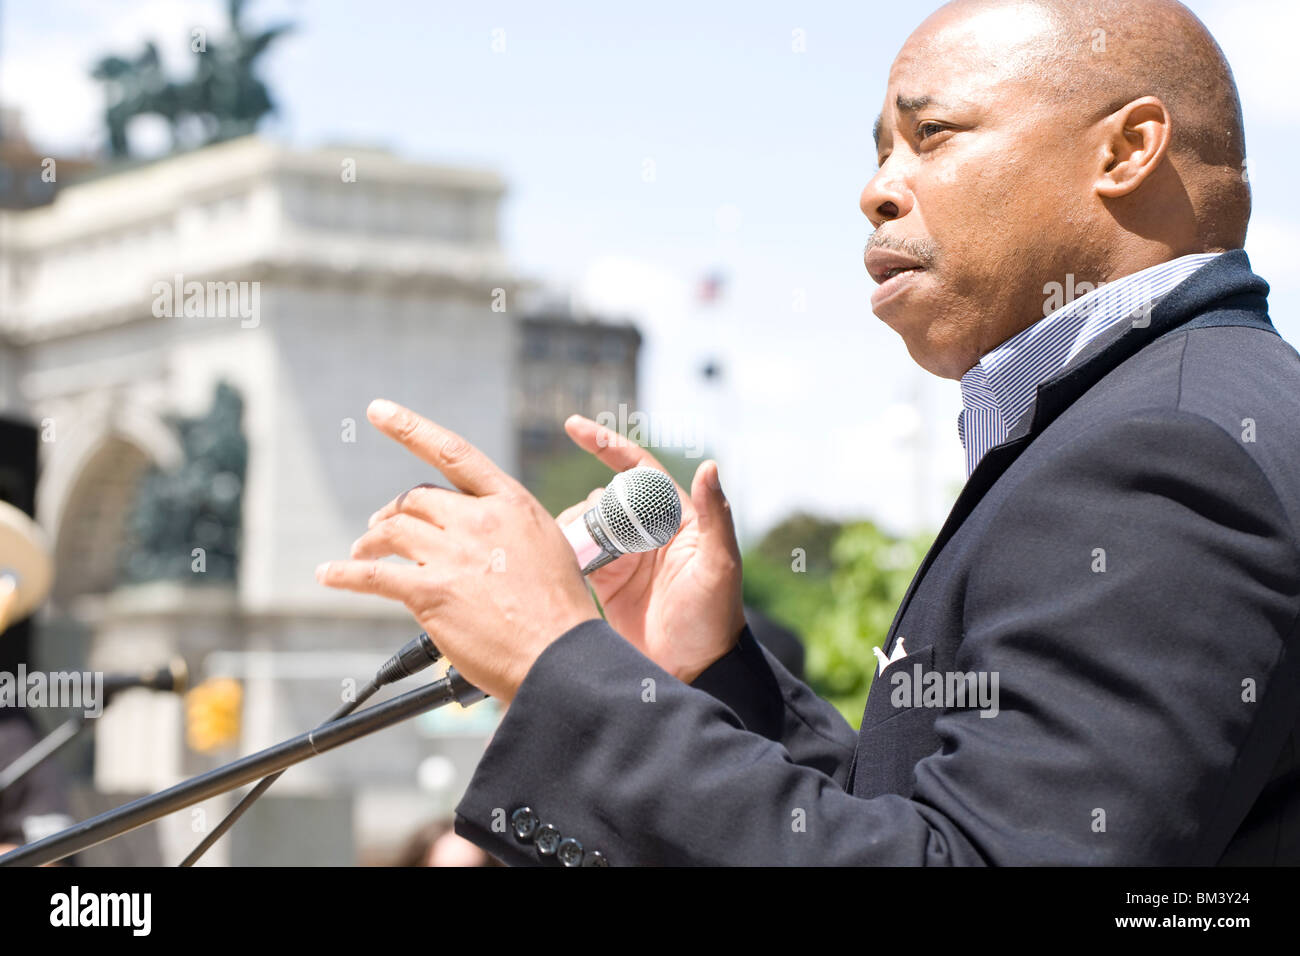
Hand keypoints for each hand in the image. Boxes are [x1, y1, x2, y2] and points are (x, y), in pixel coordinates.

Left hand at [315, 400, 600, 702]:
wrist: (561, 655)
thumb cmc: (560, 613)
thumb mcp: (547, 547)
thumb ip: (509, 528)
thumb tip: (478, 529)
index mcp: (511, 503)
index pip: (453, 452)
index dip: (410, 428)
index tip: (379, 411)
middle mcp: (479, 520)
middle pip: (417, 498)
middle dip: (393, 512)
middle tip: (379, 530)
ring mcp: (453, 554)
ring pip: (393, 531)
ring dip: (370, 541)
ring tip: (361, 552)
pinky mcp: (430, 592)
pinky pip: (371, 575)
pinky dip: (344, 574)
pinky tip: (328, 575)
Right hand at [554, 415, 744, 683]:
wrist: (694, 672)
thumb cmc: (715, 619)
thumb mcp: (720, 565)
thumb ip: (715, 515)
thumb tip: (709, 465)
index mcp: (676, 519)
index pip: (638, 470)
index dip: (606, 445)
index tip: (574, 428)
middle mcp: (648, 533)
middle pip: (605, 498)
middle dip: (591, 506)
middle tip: (595, 542)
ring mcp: (625, 558)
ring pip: (587, 525)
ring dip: (576, 530)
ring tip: (578, 556)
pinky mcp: (606, 584)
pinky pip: (578, 555)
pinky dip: (565, 551)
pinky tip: (560, 561)